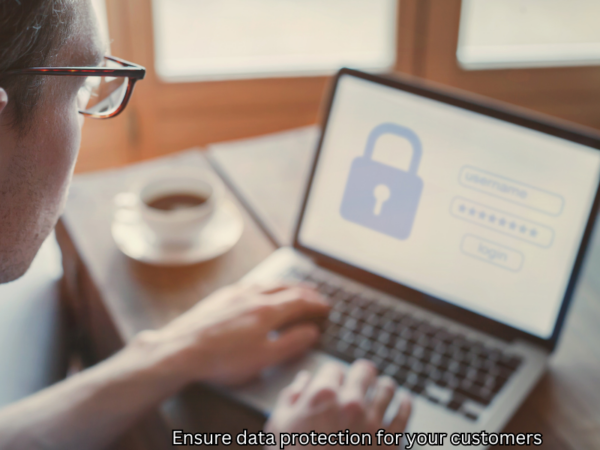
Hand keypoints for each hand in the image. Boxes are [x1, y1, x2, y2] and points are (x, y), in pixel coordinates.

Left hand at [137, 282, 329, 386]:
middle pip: (285, 287)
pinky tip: (260, 290)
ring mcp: (234, 293)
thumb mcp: (264, 358)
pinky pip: (250, 284)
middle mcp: (252, 295)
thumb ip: (291, 343)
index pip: (299, 301)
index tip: (326, 306)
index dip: (316, 303)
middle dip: (304, 290)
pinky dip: (265, 285)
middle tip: (315, 293)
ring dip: (285, 284)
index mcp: (267, 310)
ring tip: (292, 288)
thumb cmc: (222, 359)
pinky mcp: (220, 297)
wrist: (181, 349)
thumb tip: (311, 332)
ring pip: (267, 283)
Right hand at [265, 360, 411, 448]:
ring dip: (383, 386)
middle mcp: (351, 403)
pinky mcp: (390, 442)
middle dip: (361, 373)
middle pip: (365, 370)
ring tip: (383, 387)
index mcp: (322, 395)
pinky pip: (405, 413)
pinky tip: (404, 400)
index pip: (334, 368)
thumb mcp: (279, 427)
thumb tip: (304, 380)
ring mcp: (373, 423)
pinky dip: (406, 403)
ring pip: (388, 387)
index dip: (332, 375)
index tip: (333, 383)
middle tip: (361, 378)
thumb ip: (291, 397)